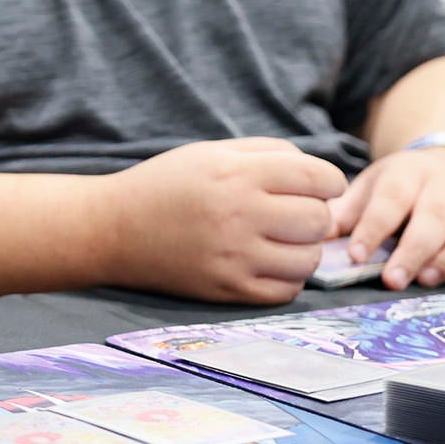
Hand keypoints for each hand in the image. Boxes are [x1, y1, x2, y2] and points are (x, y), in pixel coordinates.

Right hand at [106, 138, 347, 303]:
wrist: (113, 229)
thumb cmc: (166, 184)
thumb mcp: (212, 152)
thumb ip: (268, 152)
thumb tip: (320, 174)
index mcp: (237, 173)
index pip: (318, 177)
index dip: (331, 181)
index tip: (321, 186)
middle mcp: (239, 214)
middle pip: (319, 220)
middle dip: (317, 215)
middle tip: (297, 213)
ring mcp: (233, 256)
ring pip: (308, 260)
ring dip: (305, 249)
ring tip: (283, 240)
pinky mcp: (226, 289)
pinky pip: (286, 291)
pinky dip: (287, 278)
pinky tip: (269, 262)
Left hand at [328, 147, 444, 289]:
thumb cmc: (399, 190)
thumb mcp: (369, 190)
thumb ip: (345, 214)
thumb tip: (315, 238)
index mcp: (408, 171)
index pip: (391, 197)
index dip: (373, 227)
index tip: (356, 256)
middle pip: (435, 215)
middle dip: (414, 250)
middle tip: (393, 280)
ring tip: (426, 281)